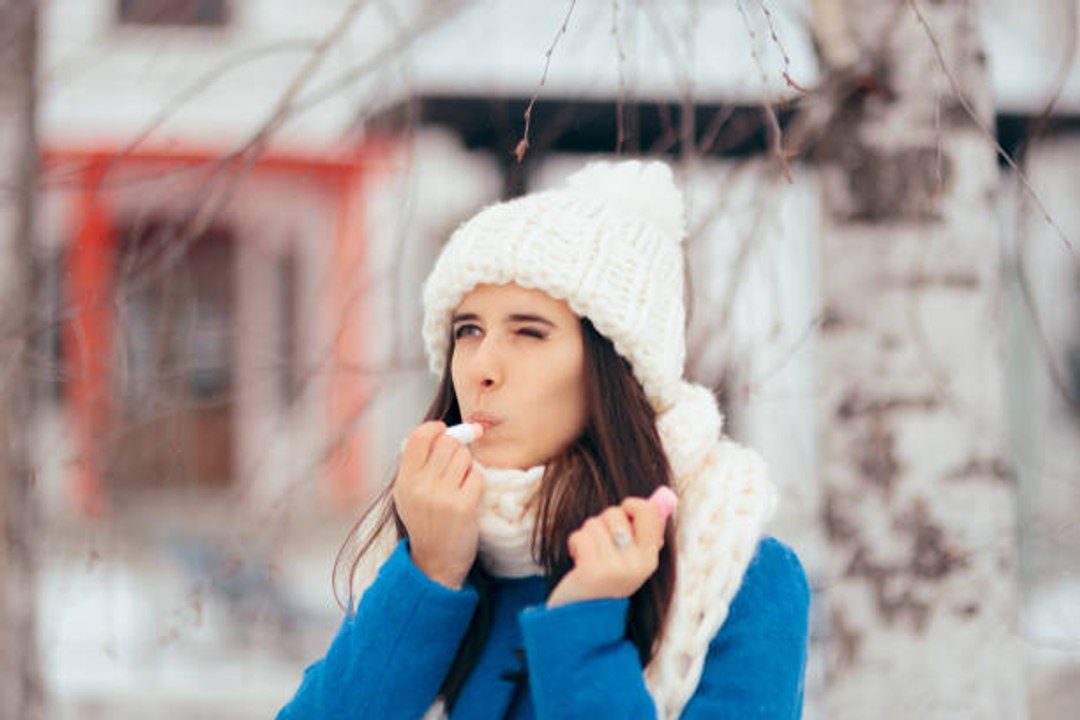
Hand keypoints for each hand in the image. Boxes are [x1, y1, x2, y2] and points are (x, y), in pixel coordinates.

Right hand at [393, 421, 483, 589]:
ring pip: (465, 457)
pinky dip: (476, 482)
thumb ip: (420, 463)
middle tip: (455, 464)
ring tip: (460, 483)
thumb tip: (450, 430)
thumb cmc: (426, 522)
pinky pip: (477, 476)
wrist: (434, 561)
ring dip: (468, 465)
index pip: (420, 436)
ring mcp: (442, 496)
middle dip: (458, 448)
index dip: (436, 429)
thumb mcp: (409, 493)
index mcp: (405, 480)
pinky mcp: (464, 507)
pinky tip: (468, 495)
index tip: (444, 432)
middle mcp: (421, 486)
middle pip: (448, 442)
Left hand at [547, 497, 666, 607]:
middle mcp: (637, 564)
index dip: (633, 505)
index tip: (625, 511)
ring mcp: (615, 568)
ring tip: (590, 557)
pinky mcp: (592, 571)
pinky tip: (578, 562)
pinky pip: (580, 536)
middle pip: (616, 514)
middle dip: (602, 523)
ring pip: (594, 523)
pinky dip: (574, 545)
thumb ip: (643, 533)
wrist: (585, 622)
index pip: (650, 513)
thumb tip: (658, 500)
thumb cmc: (606, 582)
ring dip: (587, 536)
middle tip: (601, 545)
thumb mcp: (632, 563)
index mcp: (650, 559)